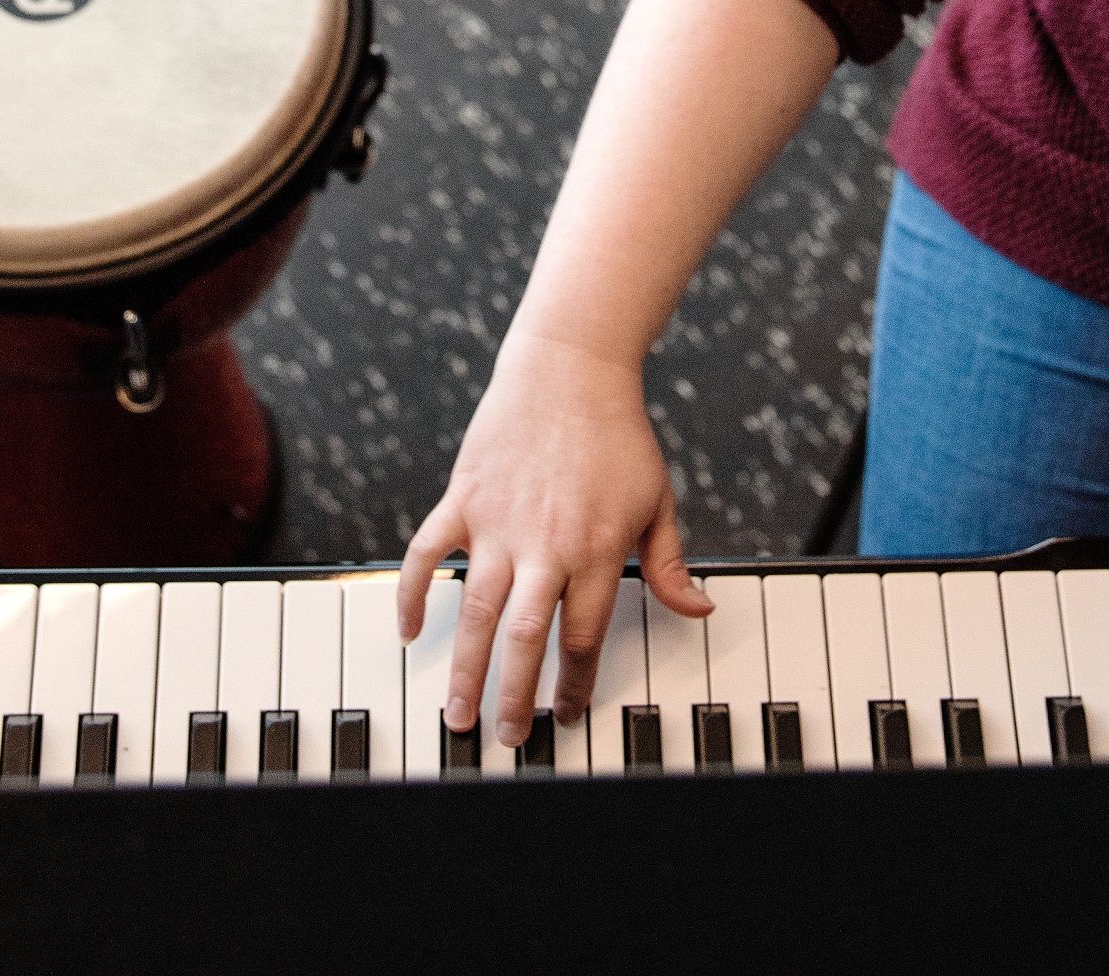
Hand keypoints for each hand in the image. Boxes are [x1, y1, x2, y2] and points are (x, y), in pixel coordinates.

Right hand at [397, 333, 715, 746]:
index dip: (573, 686)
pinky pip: (427, 555)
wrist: (570, 368)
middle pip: (525, 640)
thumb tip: (699, 612)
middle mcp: (546, 545)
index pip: (583, 639)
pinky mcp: (465, 498)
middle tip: (506, 739)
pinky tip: (409, 631)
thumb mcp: (660, 500)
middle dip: (514, 698)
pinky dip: (413, 594)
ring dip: (464, 668)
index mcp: (598, 550)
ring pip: (475, 611)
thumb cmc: (619, 435)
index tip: (565, 716)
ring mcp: (499, 523)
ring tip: (457, 713)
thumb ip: (672, 564)